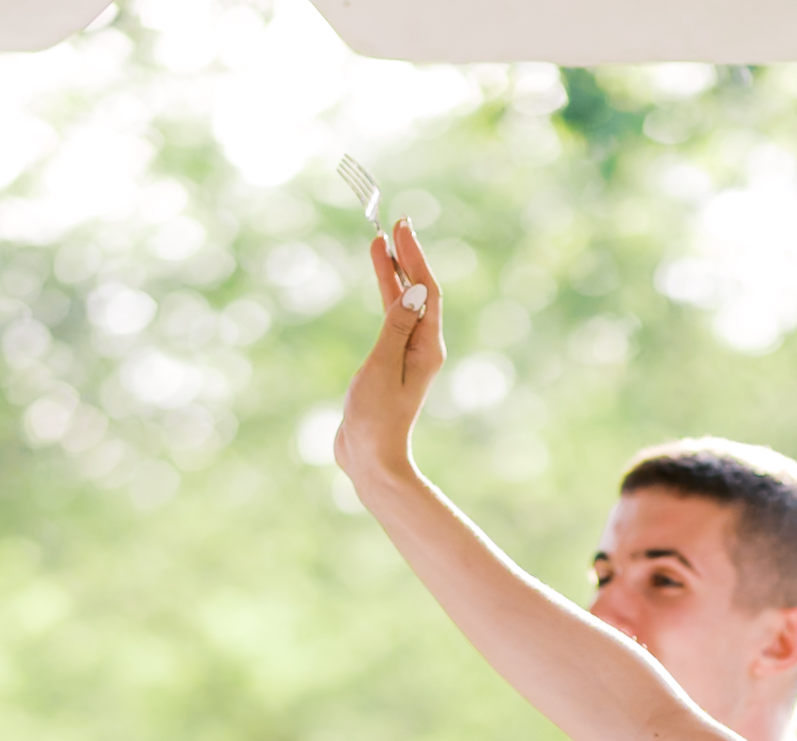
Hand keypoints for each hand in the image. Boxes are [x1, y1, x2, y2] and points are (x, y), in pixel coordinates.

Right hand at [335, 218, 445, 491]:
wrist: (370, 460)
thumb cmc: (376, 418)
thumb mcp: (382, 366)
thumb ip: (395, 326)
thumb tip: (414, 290)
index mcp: (426, 348)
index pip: (426, 291)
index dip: (415, 257)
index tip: (402, 228)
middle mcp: (421, 349)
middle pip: (417, 293)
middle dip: (406, 258)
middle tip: (395, 224)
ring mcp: (405, 356)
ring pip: (403, 304)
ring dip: (393, 273)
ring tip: (380, 243)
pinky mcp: (389, 364)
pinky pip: (391, 318)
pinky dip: (385, 295)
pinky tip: (379, 280)